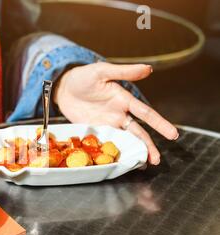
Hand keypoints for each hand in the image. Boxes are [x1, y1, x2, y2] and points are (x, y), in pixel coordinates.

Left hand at [54, 62, 178, 164]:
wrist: (63, 87)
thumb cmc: (84, 76)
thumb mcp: (102, 71)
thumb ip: (124, 72)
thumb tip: (149, 68)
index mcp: (124, 100)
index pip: (145, 113)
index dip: (159, 124)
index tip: (172, 134)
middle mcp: (119, 114)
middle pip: (138, 132)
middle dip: (149, 146)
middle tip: (157, 160)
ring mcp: (107, 124)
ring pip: (125, 140)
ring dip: (134, 151)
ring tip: (143, 164)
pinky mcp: (94, 131)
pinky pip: (107, 143)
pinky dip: (114, 152)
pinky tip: (120, 162)